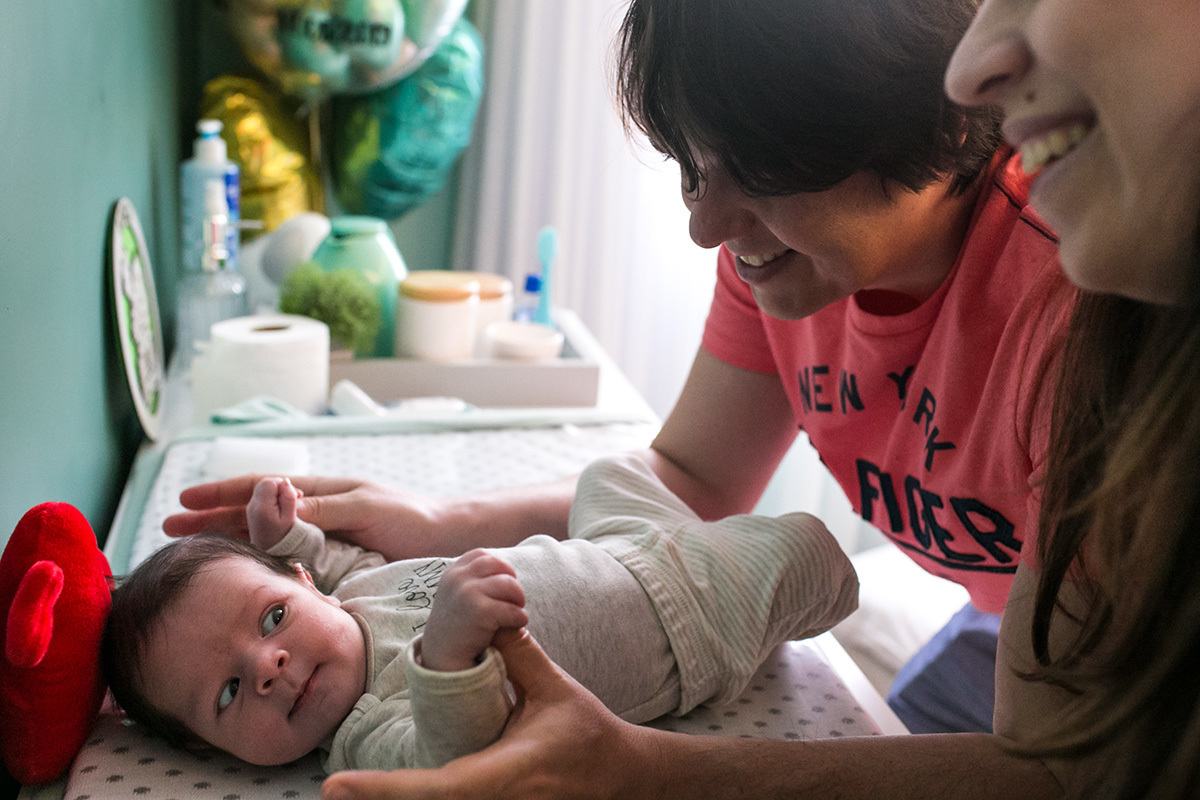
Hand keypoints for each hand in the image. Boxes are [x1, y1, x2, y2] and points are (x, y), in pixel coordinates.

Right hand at [163, 475, 447, 559]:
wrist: (447, 539)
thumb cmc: (412, 520)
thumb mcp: (366, 510)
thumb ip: (323, 509)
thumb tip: (275, 503)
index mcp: (320, 491)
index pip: (260, 488)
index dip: (220, 495)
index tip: (183, 500)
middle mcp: (315, 510)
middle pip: (251, 511)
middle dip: (209, 517)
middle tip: (167, 527)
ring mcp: (321, 533)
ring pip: (262, 534)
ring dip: (226, 538)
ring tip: (190, 547)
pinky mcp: (331, 557)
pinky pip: (285, 555)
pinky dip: (257, 559)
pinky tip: (240, 571)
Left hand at [320, 629, 655, 799]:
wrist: (621, 774)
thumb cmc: (587, 731)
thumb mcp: (551, 687)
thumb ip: (516, 653)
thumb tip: (486, 617)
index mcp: (504, 773)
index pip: (434, 788)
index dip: (385, 790)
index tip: (337, 785)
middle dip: (379, 799)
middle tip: (334, 790)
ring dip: (398, 798)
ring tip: (351, 791)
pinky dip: (420, 796)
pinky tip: (387, 793)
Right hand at [420, 550, 527, 671]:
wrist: (442, 656)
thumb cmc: (456, 626)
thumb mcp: (456, 594)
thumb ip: (472, 578)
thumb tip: (504, 568)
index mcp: (452, 572)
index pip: (482, 555)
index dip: (499, 566)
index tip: (505, 581)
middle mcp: (457, 578)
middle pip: (499, 565)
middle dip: (512, 581)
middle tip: (516, 599)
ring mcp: (467, 592)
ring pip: (509, 584)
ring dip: (518, 598)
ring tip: (517, 611)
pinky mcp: (480, 611)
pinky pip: (512, 609)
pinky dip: (520, 617)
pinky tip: (519, 624)